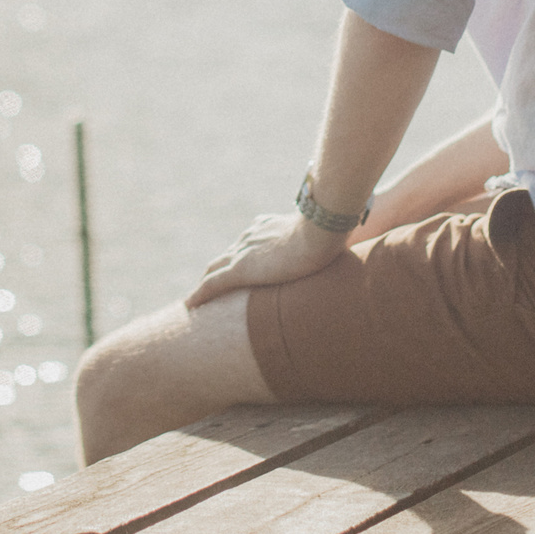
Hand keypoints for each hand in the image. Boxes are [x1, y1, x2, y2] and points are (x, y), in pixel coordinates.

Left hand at [184, 212, 349, 308]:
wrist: (320, 228)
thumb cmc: (331, 231)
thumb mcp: (326, 238)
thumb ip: (326, 245)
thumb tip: (344, 249)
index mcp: (267, 227)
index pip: (247, 243)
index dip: (240, 257)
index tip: (240, 268)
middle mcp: (250, 236)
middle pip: (226, 255)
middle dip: (217, 271)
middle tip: (211, 288)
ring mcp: (244, 252)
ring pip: (215, 269)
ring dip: (207, 284)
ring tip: (199, 301)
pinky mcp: (241, 269)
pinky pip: (212, 284)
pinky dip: (199, 294)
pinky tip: (190, 306)